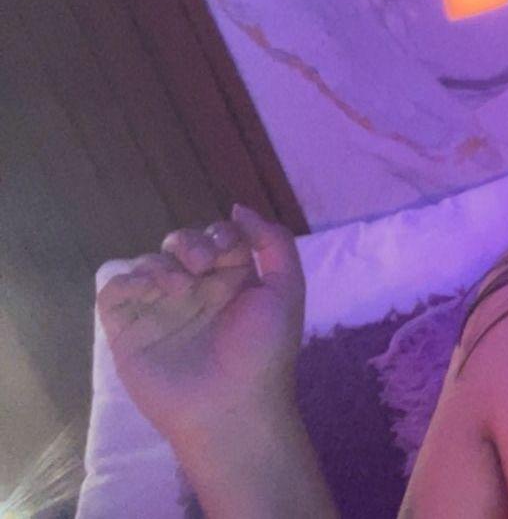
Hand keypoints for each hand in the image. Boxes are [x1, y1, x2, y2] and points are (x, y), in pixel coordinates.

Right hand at [96, 204, 305, 444]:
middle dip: (190, 242)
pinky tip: (150, 289)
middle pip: (181, 243)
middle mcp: (196, 291)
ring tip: (180, 286)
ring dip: (162, 264)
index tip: (228, 251)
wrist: (233, 406)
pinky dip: (127, 280)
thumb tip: (238, 208)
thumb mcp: (286, 289)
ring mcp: (161, 309)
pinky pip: (114, 290)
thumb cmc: (264, 351)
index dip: (221, 234)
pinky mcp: (129, 330)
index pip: (218, 237)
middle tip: (201, 264)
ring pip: (149, 263)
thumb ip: (273, 243)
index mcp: (233, 281)